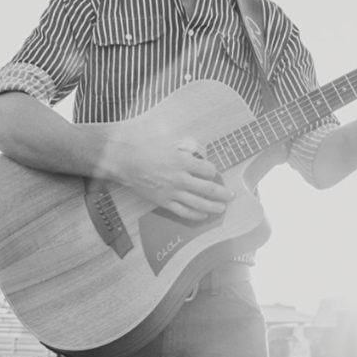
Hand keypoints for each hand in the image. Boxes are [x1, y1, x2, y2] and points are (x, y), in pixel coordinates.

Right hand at [110, 136, 234, 220]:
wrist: (124, 161)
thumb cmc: (145, 147)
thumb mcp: (169, 141)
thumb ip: (185, 146)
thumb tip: (197, 150)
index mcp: (182, 161)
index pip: (208, 169)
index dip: (214, 170)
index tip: (214, 171)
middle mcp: (180, 178)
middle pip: (208, 189)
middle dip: (223, 193)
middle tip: (232, 195)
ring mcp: (172, 192)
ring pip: (199, 204)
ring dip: (213, 207)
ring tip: (223, 208)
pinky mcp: (163, 202)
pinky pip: (183, 212)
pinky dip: (196, 215)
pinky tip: (203, 215)